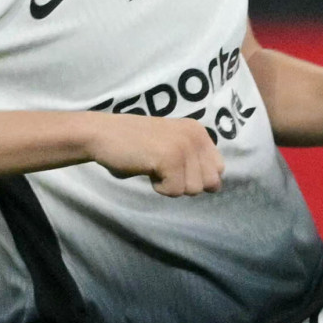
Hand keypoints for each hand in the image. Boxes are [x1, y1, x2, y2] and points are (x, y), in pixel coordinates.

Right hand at [85, 114, 224, 195]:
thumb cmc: (134, 145)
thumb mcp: (173, 146)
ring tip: (153, 167)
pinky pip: (174, 191)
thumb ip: (194, 161)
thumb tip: (215, 187)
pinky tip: (147, 169)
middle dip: (186, 184)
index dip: (197, 177)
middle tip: (164, 170)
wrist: (103, 134)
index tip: (175, 169)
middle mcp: (197, 136)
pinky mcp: (171, 158)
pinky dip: (159, 187)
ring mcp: (185, 146)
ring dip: (171, 186)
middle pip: (209, 183)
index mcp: (199, 132)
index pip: (219, 169)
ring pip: (192, 189)